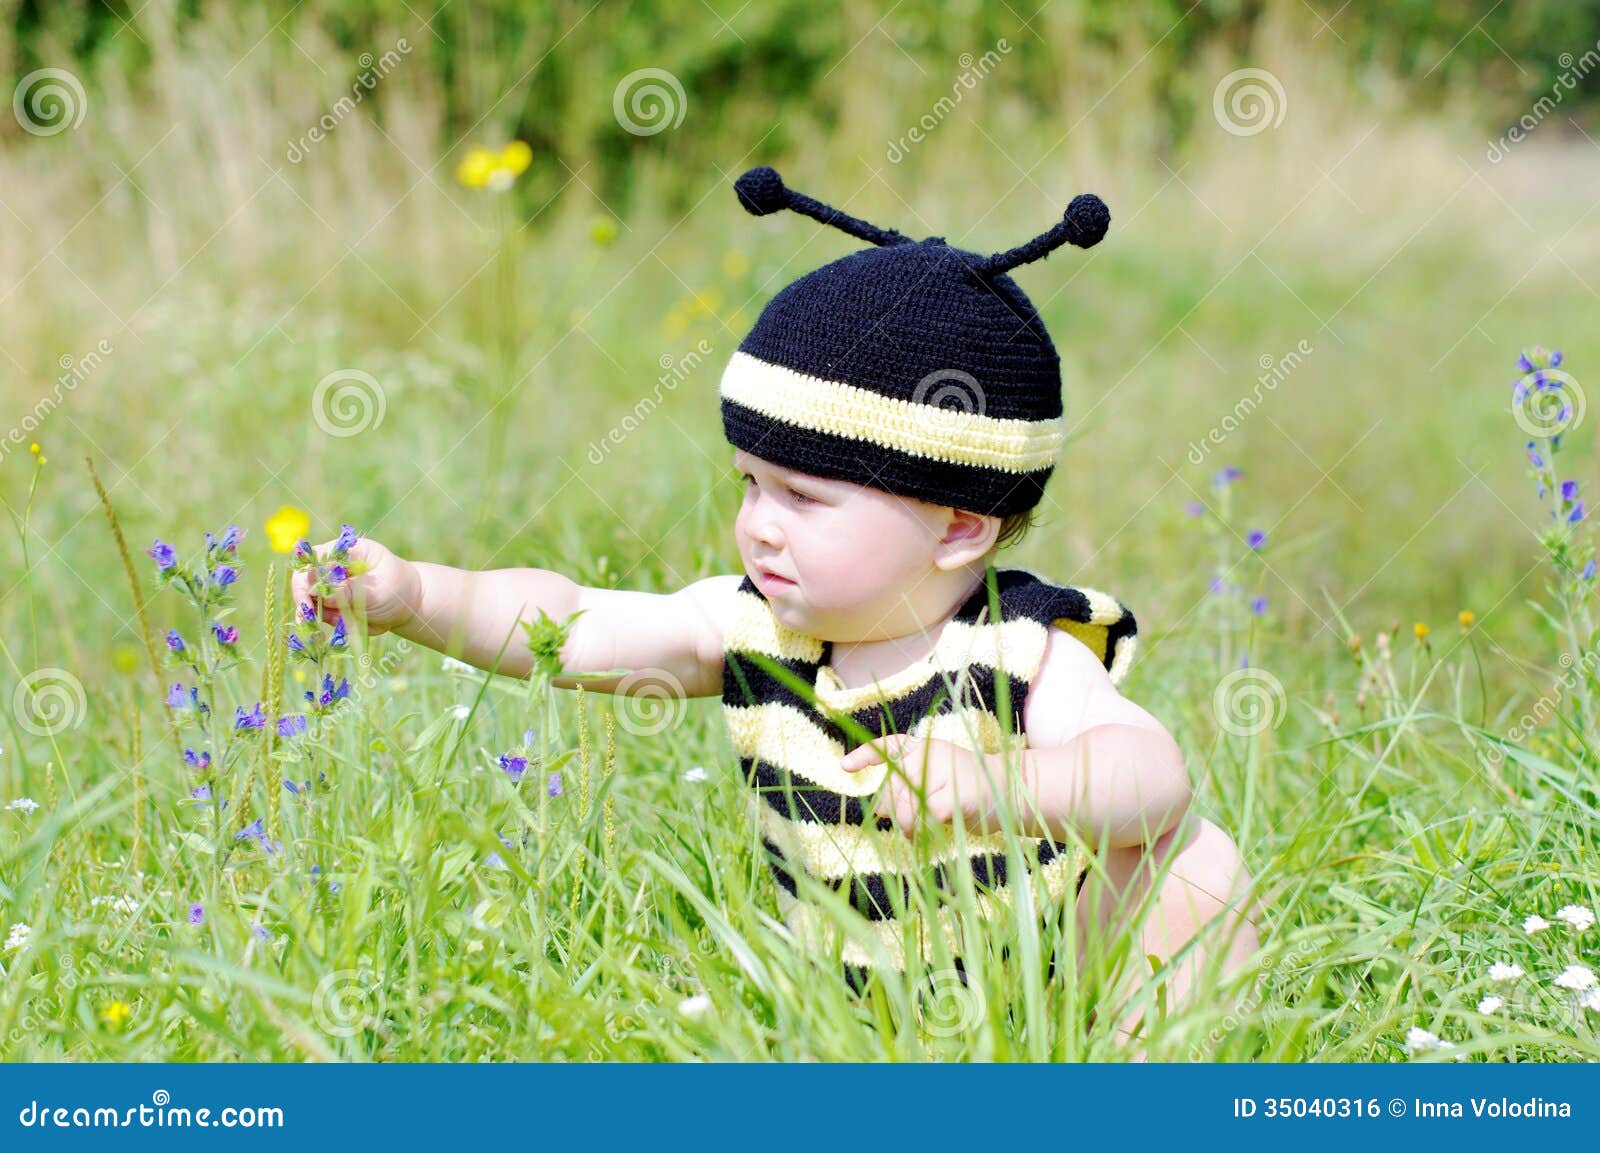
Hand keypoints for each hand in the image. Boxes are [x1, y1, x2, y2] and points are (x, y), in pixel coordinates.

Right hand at [289, 536, 420, 635]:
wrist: (406, 604)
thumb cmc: (396, 590)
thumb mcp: (377, 591)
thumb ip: (348, 590)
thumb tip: (318, 587)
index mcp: (346, 551)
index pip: (315, 559)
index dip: (308, 579)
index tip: (309, 601)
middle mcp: (332, 564)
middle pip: (304, 578)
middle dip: (307, 600)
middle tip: (313, 620)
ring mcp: (328, 583)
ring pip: (309, 599)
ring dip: (321, 614)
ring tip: (346, 620)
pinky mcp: (329, 601)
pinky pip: (318, 613)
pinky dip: (327, 621)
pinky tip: (344, 623)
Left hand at [839, 734, 994, 837]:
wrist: (1013, 792)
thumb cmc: (972, 791)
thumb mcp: (937, 785)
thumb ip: (909, 792)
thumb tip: (879, 811)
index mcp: (924, 748)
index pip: (888, 747)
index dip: (865, 756)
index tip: (844, 767)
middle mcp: (928, 754)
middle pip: (890, 792)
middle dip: (897, 813)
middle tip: (914, 824)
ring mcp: (939, 772)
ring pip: (903, 809)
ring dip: (909, 827)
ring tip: (925, 829)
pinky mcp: (949, 796)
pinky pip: (921, 820)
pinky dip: (925, 830)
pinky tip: (938, 827)